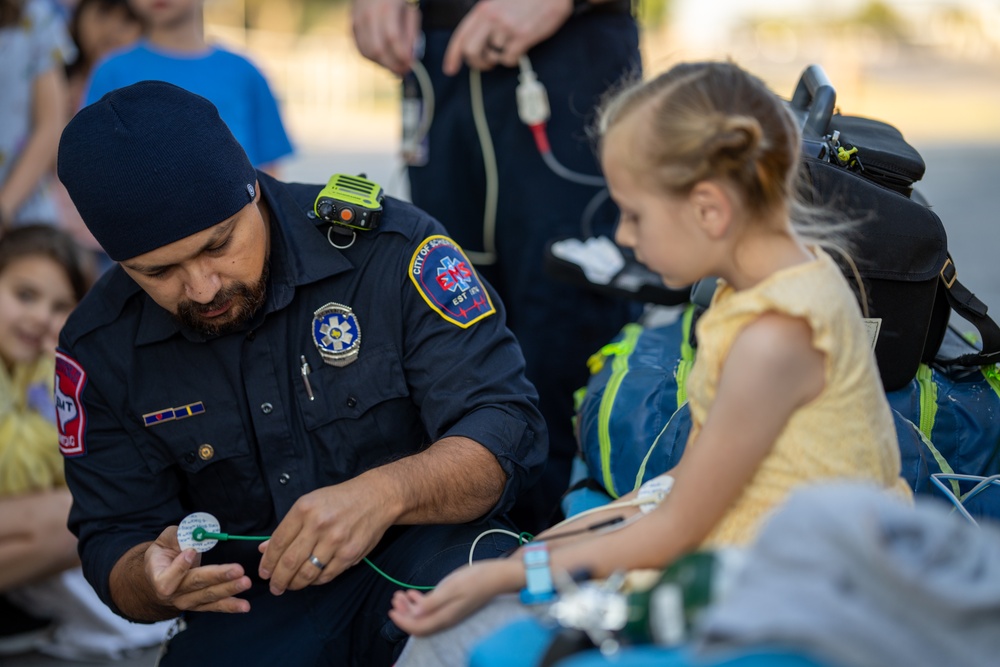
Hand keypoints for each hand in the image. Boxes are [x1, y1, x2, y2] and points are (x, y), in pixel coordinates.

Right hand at [145, 526, 251, 613]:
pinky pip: (215, 606)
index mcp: (159, 577)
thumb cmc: (164, 554)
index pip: (168, 578)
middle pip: (196, 584)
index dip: (179, 566)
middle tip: (238, 570)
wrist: (160, 577)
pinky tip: (244, 606)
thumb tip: (195, 534)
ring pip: (209, 596)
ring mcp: (187, 602)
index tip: (191, 551)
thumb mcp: (165, 541)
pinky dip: (231, 605)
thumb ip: (178, 536)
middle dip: (219, 576)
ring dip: (229, 589)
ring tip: (245, 583)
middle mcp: (173, 594)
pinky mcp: (200, 605)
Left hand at [257, 478, 392, 594]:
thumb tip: (264, 549)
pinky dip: (315, 581)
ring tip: (291, 586)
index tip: (264, 573)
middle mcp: (318, 524)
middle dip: (278, 580)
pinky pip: (326, 576)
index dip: (267, 562)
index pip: (278, 542)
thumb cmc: (340, 500)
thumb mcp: (310, 503)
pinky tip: (311, 579)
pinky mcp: (350, 554)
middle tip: (275, 587)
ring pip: (307, 573)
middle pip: (290, 562)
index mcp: (304, 509)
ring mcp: (335, 540)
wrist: (376, 497)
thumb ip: (288, 527)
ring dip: (295, 584)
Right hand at [352, 0, 421, 74]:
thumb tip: (410, 58)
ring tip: (395, 66)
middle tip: (403, 72)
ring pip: (367, 52)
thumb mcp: (410, 12)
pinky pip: (360, 49)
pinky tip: (384, 60)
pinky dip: (373, 59)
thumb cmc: (395, 1)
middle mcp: (368, 14)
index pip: (392, 38)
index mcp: (386, 8)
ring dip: (383, 64)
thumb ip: (411, 34)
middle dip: (392, 65)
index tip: (410, 66)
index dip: (401, 55)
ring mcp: (357, 20)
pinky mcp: (352, 26)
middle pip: (377, 49)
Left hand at [388, 559, 519, 634]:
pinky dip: (420, 602)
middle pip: (419, 623)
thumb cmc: (476, 579)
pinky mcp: (452, 603)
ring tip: (400, 594)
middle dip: (404, 613)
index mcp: (445, 617)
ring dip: (410, 607)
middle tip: (394, 599)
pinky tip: (413, 593)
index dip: (403, 621)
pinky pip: (431, 608)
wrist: (498, 576)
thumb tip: (416, 613)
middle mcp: (446, 618)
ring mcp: (449, 611)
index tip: (391, 611)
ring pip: (424, 615)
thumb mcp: (453, 587)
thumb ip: (433, 601)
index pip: (419, 627)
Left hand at [442, 0, 572, 74]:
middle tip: (486, 63)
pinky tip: (519, 49)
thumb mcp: (500, 2)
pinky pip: (508, 59)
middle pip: (470, 51)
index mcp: (483, 9)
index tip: (450, 69)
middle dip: (477, 62)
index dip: (452, 55)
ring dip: (499, 58)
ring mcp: (506, 27)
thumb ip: (487, 19)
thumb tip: (479, 43)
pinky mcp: (522, 36)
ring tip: (510, 47)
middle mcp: (491, 18)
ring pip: (492, 56)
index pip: (461, 36)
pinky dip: (512, 59)